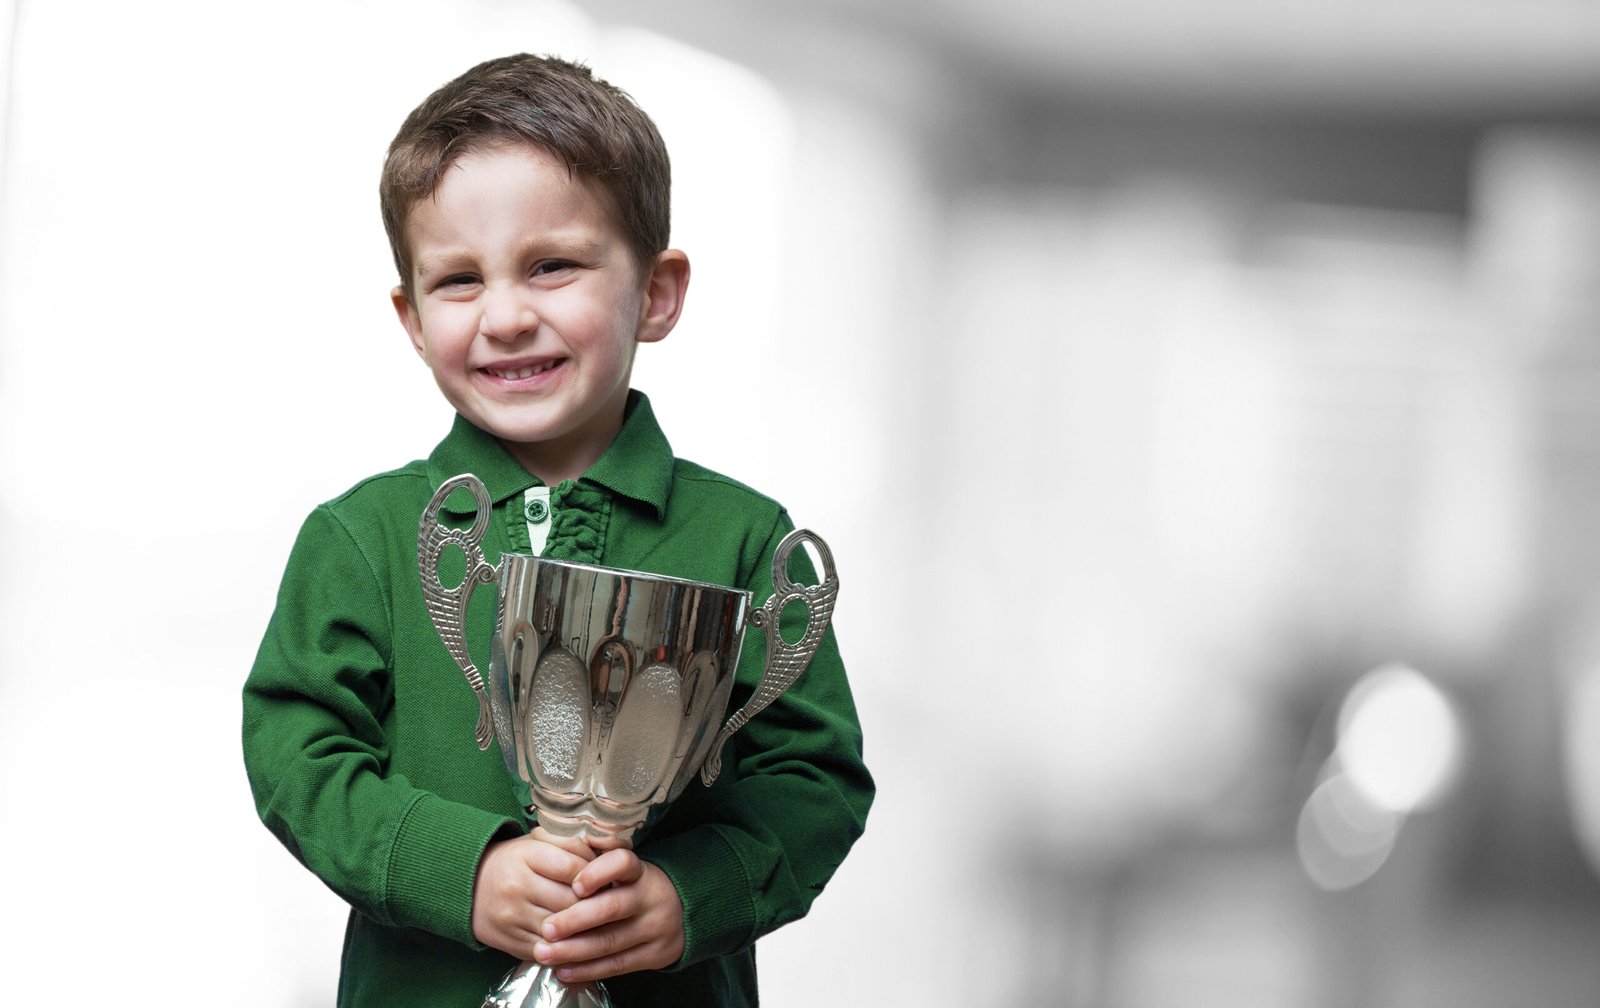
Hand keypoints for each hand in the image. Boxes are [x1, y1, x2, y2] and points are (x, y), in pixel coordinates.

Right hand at [470, 832, 592, 960]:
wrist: (469, 886)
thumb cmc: (515, 861)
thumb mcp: (538, 842)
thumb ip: (571, 844)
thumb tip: (603, 858)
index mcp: (524, 856)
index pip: (572, 868)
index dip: (594, 876)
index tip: (604, 879)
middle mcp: (515, 886)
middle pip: (569, 901)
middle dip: (594, 904)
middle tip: (608, 903)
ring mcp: (511, 917)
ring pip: (561, 929)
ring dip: (584, 929)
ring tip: (597, 922)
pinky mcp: (510, 942)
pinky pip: (549, 951)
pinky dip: (567, 948)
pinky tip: (578, 940)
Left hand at [532, 850, 685, 982]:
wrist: (682, 913)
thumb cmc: (634, 888)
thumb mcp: (624, 871)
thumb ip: (596, 865)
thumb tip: (555, 852)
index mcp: (640, 871)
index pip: (622, 863)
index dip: (597, 873)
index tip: (574, 885)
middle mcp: (651, 897)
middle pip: (611, 908)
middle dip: (574, 920)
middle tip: (546, 928)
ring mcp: (655, 928)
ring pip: (610, 941)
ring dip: (573, 950)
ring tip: (544, 953)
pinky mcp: (656, 955)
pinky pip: (617, 965)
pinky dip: (587, 970)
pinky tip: (563, 971)